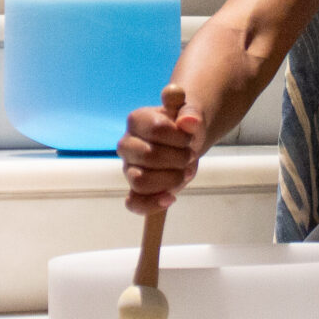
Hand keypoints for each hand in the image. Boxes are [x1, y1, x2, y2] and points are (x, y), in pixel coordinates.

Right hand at [121, 83, 207, 214]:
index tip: (189, 137)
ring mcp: (129, 168)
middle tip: (190, 156)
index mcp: (137, 120)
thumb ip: (191, 114)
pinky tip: (170, 198)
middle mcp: (127, 144)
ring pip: (139, 181)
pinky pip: (134, 203)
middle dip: (177, 159)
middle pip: (148, 156)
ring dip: (169, 180)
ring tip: (184, 173)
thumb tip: (189, 121)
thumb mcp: (192, 116)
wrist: (187, 141)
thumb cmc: (184, 127)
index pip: (156, 129)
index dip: (179, 136)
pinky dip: (152, 204)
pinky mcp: (135, 189)